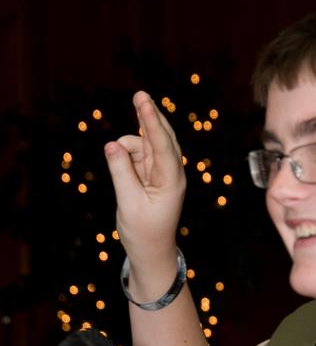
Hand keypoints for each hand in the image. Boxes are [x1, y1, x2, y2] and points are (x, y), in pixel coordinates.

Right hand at [104, 91, 185, 262]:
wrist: (150, 251)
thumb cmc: (143, 231)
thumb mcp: (129, 203)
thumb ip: (120, 172)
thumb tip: (112, 144)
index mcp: (172, 181)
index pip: (163, 146)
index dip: (152, 123)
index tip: (143, 102)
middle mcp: (171, 173)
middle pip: (162, 137)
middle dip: (150, 116)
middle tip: (139, 94)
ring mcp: (162, 172)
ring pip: (147, 145)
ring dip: (130, 145)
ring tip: (124, 176)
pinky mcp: (151, 174)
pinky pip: (139, 153)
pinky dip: (127, 151)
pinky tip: (119, 157)